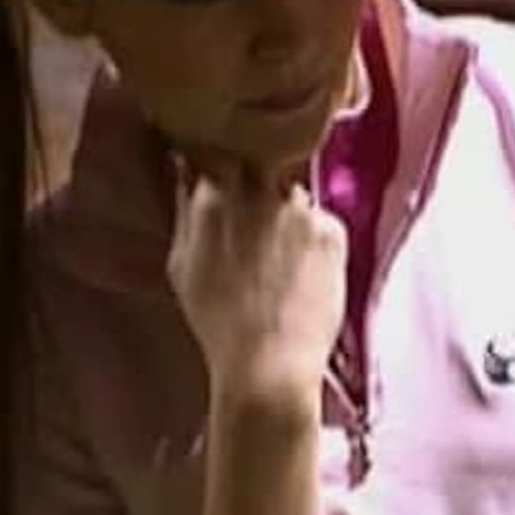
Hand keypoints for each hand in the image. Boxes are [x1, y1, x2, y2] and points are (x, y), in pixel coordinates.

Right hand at [165, 150, 346, 414]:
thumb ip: (186, 210)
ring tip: (281, 263)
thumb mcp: (181, 264)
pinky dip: (316, 242)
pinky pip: (323, 222)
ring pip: (294, 194)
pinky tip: (304, 277)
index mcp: (211, 197)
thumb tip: (186, 171)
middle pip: (260, 162)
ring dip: (288, 215)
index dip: (225, 161)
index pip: (220, 150)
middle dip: (257, 180)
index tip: (226, 177)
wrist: (268, 364)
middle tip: (256, 224)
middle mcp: (256, 192)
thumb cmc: (218, 322)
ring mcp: (299, 208)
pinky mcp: (332, 228)